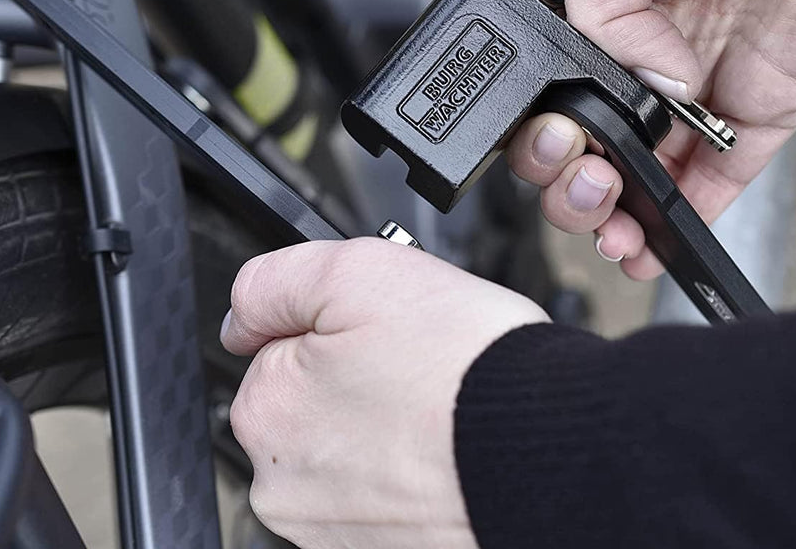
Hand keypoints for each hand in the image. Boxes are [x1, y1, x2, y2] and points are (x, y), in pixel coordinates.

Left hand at [221, 239, 548, 548]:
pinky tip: (447, 453)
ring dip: (388, 430)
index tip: (385, 334)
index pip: (282, 348)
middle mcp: (284, 484)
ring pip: (352, 452)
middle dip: (360, 382)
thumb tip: (242, 313)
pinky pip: (385, 496)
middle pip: (315, 405)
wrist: (553, 455)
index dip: (341, 330)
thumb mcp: (358, 272)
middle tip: (421, 369)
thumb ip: (274, 283)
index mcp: (268, 409)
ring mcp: (330, 530)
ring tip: (442, 412)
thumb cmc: (468, 371)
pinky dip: (412, 474)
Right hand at [508, 0, 795, 279]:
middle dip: (572, 181)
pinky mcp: (758, 114)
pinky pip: (715, 183)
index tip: (556, 140)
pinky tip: (651, 242)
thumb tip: (636, 88)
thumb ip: (592, 10)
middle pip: (590, 144)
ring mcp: (699, 89)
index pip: (554, 89)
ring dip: (618, 215)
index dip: (544, 127)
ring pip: (644, 176)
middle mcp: (644, 52)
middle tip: (583, 178)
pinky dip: (682, 221)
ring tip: (611, 227)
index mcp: (602, 5)